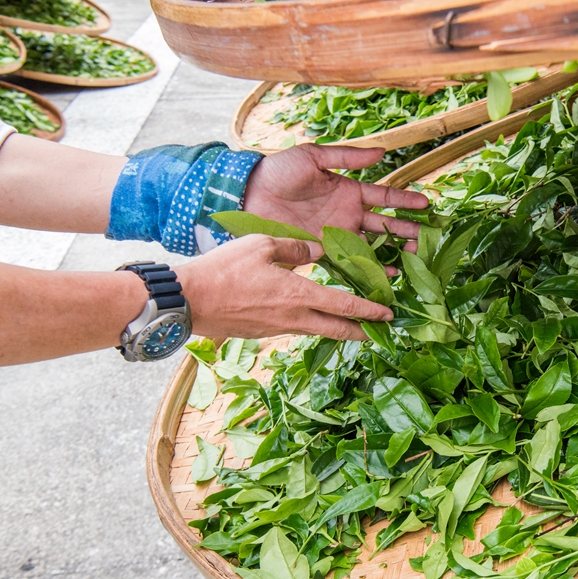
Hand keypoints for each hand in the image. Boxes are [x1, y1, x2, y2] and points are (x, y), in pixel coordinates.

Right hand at [175, 235, 391, 340]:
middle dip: (362, 331)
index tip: (388, 314)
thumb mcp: (262, 245)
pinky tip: (312, 317)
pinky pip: (296, 329)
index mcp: (298, 295)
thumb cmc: (223, 270)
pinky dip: (312, 325)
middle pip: (338, 329)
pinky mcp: (263, 333)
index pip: (345, 306)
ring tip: (354, 326)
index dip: (369, 311)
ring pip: (317, 331)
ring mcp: (278, 329)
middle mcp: (294, 318)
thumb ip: (296, 247)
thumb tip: (320, 249)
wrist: (189, 301)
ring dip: (338, 329)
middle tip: (381, 332)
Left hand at [242, 144, 429, 251]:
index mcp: (348, 191)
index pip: (384, 197)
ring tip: (414, 258)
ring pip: (373, 245)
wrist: (249, 194)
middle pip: (385, 225)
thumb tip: (381, 153)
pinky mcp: (323, 251)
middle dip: (407, 231)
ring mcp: (337, 235)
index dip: (405, 201)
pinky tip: (387, 274)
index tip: (427, 205)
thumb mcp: (313, 156)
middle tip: (427, 240)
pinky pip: (350, 261)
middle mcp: (347, 215)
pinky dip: (369, 268)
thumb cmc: (279, 171)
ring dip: (394, 251)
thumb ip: (346, 156)